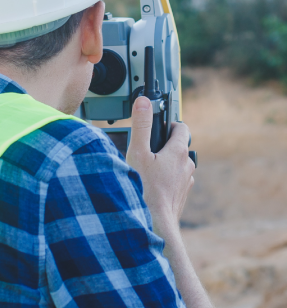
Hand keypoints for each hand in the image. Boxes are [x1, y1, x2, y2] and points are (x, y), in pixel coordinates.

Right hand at [126, 96, 195, 239]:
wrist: (154, 223)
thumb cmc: (144, 189)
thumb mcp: (137, 152)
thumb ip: (141, 126)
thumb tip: (144, 102)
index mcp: (178, 152)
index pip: (181, 128)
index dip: (169, 124)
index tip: (158, 126)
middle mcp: (186, 166)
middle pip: (178, 147)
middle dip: (164, 145)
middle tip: (146, 149)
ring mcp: (185, 182)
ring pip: (177, 166)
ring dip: (165, 164)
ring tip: (145, 169)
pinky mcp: (181, 196)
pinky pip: (175, 182)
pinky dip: (165, 180)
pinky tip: (150, 185)